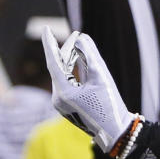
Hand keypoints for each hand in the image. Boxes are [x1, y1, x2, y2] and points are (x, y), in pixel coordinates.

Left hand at [42, 27, 136, 153]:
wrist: (114, 130)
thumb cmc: (109, 103)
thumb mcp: (101, 76)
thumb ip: (90, 55)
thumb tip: (80, 39)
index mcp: (63, 92)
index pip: (53, 62)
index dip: (49, 43)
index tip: (45, 29)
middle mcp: (58, 98)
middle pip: (59, 69)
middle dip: (66, 51)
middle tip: (75, 35)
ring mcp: (61, 104)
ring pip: (63, 76)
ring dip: (71, 61)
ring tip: (78, 46)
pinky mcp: (67, 106)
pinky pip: (67, 84)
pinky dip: (73, 72)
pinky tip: (79, 61)